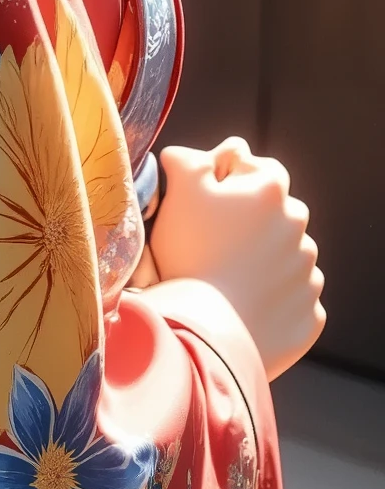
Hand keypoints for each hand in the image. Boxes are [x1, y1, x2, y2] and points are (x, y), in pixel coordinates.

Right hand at [147, 137, 325, 380]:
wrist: (207, 333)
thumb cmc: (189, 258)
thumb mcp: (178, 194)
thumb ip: (187, 162)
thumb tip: (187, 155)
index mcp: (270, 191)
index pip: (255, 166)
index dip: (225, 179)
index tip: (202, 201)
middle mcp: (299, 228)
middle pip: (273, 214)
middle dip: (247, 222)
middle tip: (210, 244)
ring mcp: (308, 273)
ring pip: (284, 257)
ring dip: (261, 262)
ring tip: (224, 280)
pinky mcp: (310, 314)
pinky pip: (291, 299)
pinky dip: (271, 301)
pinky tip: (241, 307)